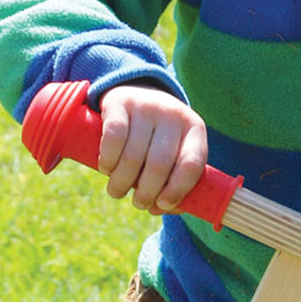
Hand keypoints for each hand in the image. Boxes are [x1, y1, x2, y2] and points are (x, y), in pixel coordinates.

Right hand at [97, 84, 207, 213]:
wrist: (138, 93)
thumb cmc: (159, 136)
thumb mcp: (175, 151)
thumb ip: (174, 181)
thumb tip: (159, 208)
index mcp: (194, 129)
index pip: (191, 164)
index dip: (177, 190)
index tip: (161, 205)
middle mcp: (173, 114)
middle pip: (160, 164)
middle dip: (146, 192)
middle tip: (138, 204)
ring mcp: (147, 105)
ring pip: (133, 155)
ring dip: (122, 182)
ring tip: (117, 191)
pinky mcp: (120, 102)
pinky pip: (114, 137)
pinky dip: (108, 160)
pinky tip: (106, 169)